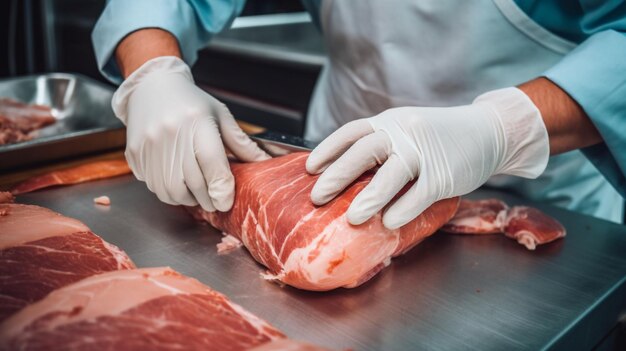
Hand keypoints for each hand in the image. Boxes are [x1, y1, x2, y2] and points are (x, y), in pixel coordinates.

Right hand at [112, 56, 268, 210]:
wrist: (151, 87)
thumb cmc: (191, 102)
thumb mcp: (220, 116)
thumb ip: (241, 143)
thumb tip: (265, 163)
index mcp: (197, 120)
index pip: (212, 163)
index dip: (222, 188)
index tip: (226, 202)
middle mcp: (171, 133)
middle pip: (193, 182)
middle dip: (208, 199)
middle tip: (216, 201)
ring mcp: (150, 145)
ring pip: (172, 191)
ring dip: (189, 199)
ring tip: (198, 192)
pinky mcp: (136, 154)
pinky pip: (154, 186)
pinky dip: (170, 193)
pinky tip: (180, 185)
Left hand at [306, 88, 548, 228]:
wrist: (488, 130)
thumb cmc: (438, 137)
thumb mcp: (405, 130)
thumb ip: (381, 147)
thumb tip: (343, 175)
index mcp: (389, 122)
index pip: (352, 132)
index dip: (329, 149)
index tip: (309, 168)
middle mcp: (403, 132)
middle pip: (365, 151)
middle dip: (338, 175)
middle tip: (317, 196)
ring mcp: (424, 152)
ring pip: (392, 173)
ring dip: (369, 197)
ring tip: (351, 217)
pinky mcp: (444, 174)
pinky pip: (420, 194)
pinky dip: (402, 209)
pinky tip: (388, 222)